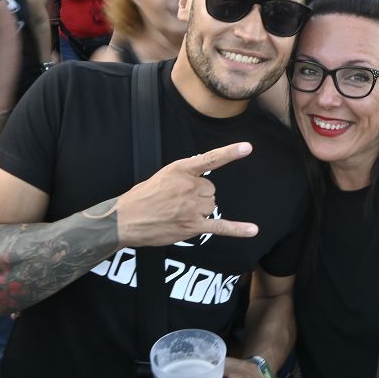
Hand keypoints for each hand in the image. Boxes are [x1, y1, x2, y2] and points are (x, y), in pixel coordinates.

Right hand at [116, 142, 258, 246]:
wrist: (125, 220)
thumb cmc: (142, 197)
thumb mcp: (162, 176)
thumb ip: (184, 177)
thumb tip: (200, 186)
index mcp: (181, 170)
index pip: (210, 159)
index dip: (230, 153)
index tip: (248, 147)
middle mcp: (189, 186)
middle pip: (211, 190)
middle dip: (199, 195)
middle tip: (178, 201)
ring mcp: (192, 207)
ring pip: (212, 206)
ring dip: (201, 210)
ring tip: (179, 213)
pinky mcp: (192, 226)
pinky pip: (220, 227)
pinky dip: (237, 229)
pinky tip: (252, 230)